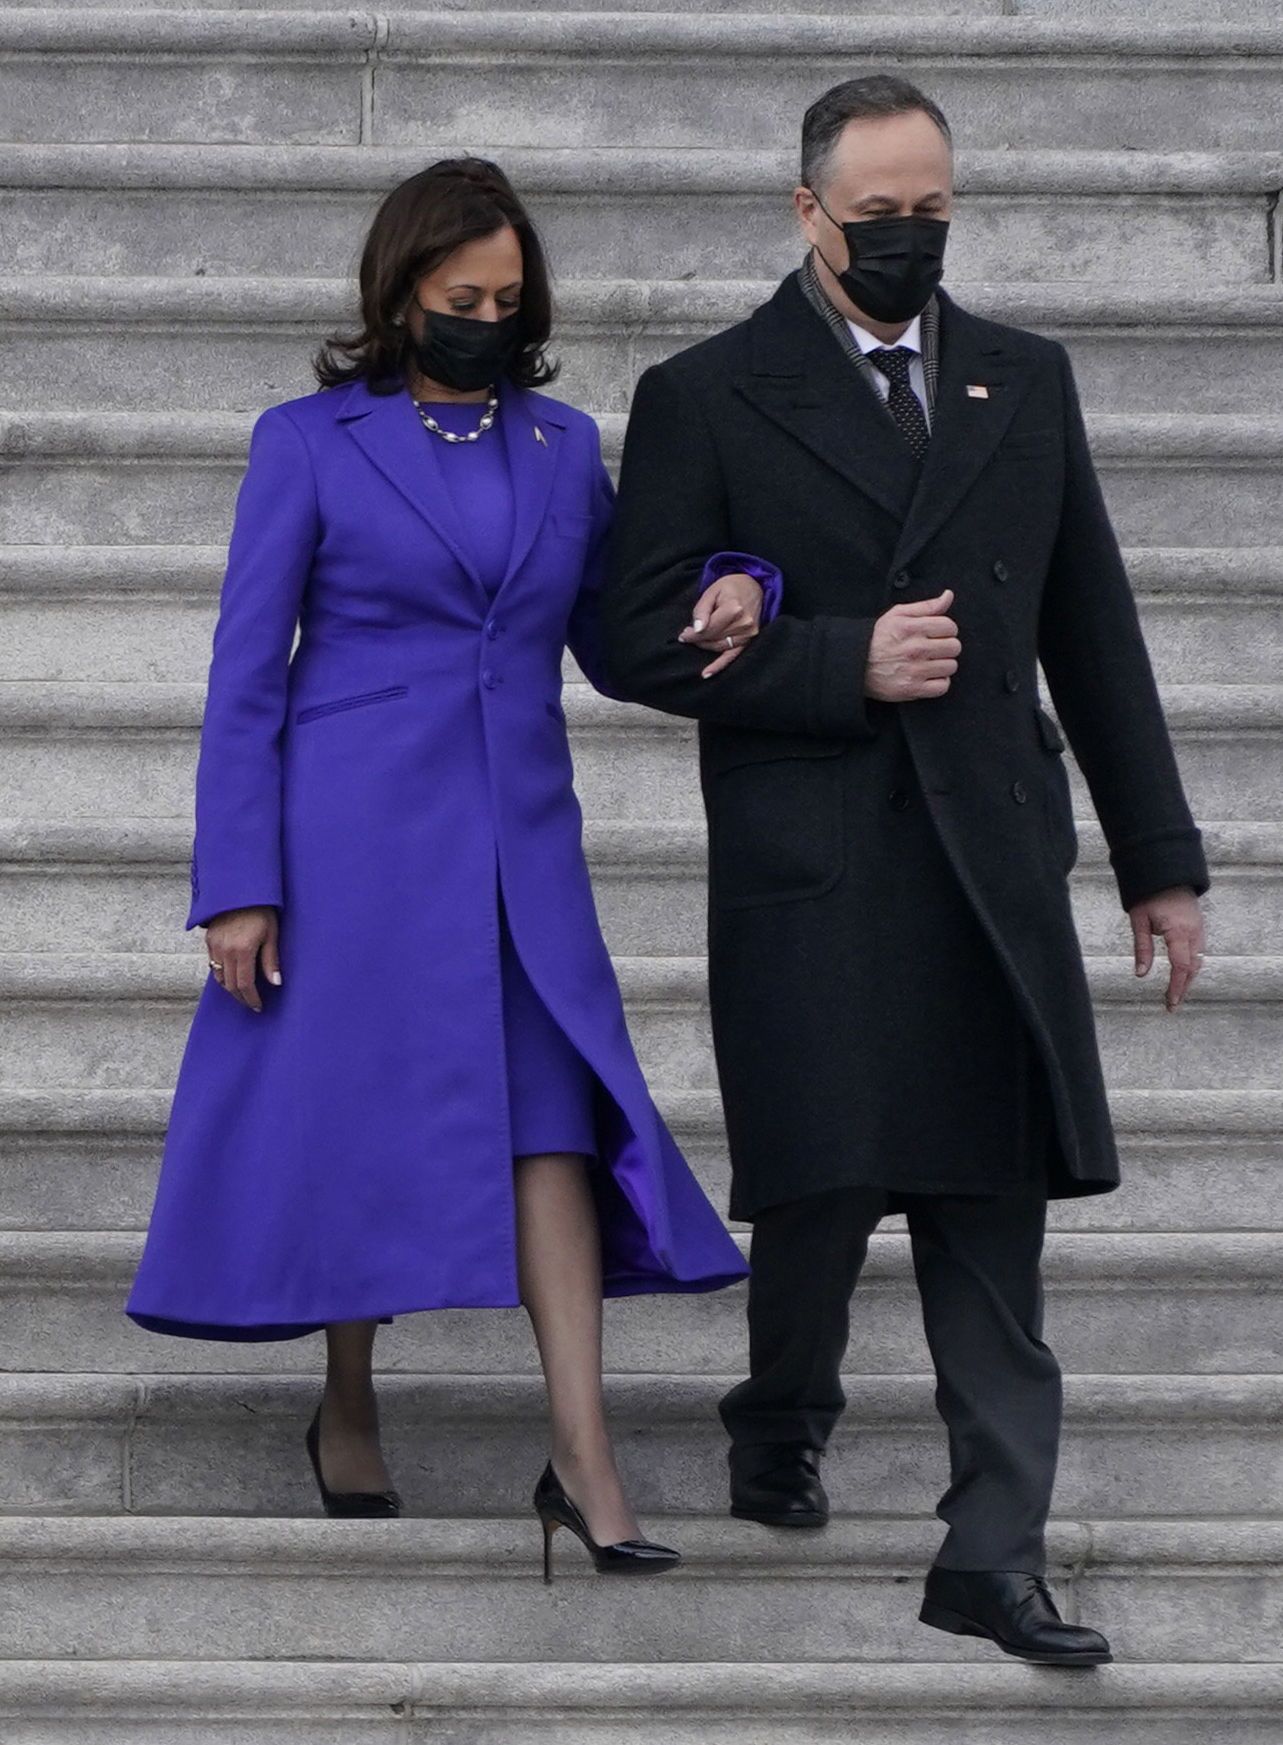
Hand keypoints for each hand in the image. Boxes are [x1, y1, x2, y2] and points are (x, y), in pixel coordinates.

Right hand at [204, 905, 280, 1012]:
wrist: (239, 890)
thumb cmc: (261, 910)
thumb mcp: (272, 934)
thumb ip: (271, 961)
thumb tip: (275, 983)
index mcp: (243, 950)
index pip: (244, 984)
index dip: (251, 999)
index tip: (258, 1006)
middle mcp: (225, 950)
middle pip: (230, 985)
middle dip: (241, 997)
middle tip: (251, 1003)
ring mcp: (214, 945)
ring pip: (219, 977)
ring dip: (230, 988)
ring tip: (243, 992)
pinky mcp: (209, 940)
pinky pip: (212, 965)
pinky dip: (221, 975)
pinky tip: (232, 975)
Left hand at [678, 572, 762, 677]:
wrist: (754, 586)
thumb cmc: (730, 587)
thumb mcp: (712, 592)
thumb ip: (702, 610)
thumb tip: (696, 630)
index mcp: (734, 609)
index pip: (708, 629)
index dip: (692, 635)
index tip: (683, 635)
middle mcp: (744, 624)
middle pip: (713, 639)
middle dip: (697, 639)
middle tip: (687, 635)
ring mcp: (748, 634)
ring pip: (719, 647)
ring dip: (705, 646)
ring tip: (696, 640)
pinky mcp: (749, 640)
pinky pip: (733, 656)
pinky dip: (719, 666)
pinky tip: (706, 673)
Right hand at [865, 589, 959, 701]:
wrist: (856, 665)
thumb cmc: (878, 638)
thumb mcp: (898, 615)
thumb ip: (926, 606)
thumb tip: (948, 596)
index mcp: (911, 628)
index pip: (950, 626)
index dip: (946, 629)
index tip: (937, 634)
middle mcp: (915, 649)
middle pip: (954, 647)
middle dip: (946, 646)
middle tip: (934, 648)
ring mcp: (915, 671)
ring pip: (951, 666)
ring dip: (943, 664)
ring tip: (930, 662)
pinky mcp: (913, 689)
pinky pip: (943, 686)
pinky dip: (939, 683)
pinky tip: (929, 676)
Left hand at [1128, 886, 1204, 1011]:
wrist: (1167, 873)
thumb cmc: (1150, 895)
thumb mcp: (1139, 921)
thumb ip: (1142, 948)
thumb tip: (1140, 974)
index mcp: (1178, 931)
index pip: (1181, 966)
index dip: (1176, 987)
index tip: (1170, 1002)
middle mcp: (1194, 932)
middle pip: (1192, 968)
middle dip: (1182, 989)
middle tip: (1171, 1006)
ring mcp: (1199, 930)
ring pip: (1197, 962)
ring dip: (1187, 979)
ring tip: (1175, 995)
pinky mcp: (1198, 928)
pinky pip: (1198, 952)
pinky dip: (1191, 967)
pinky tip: (1182, 976)